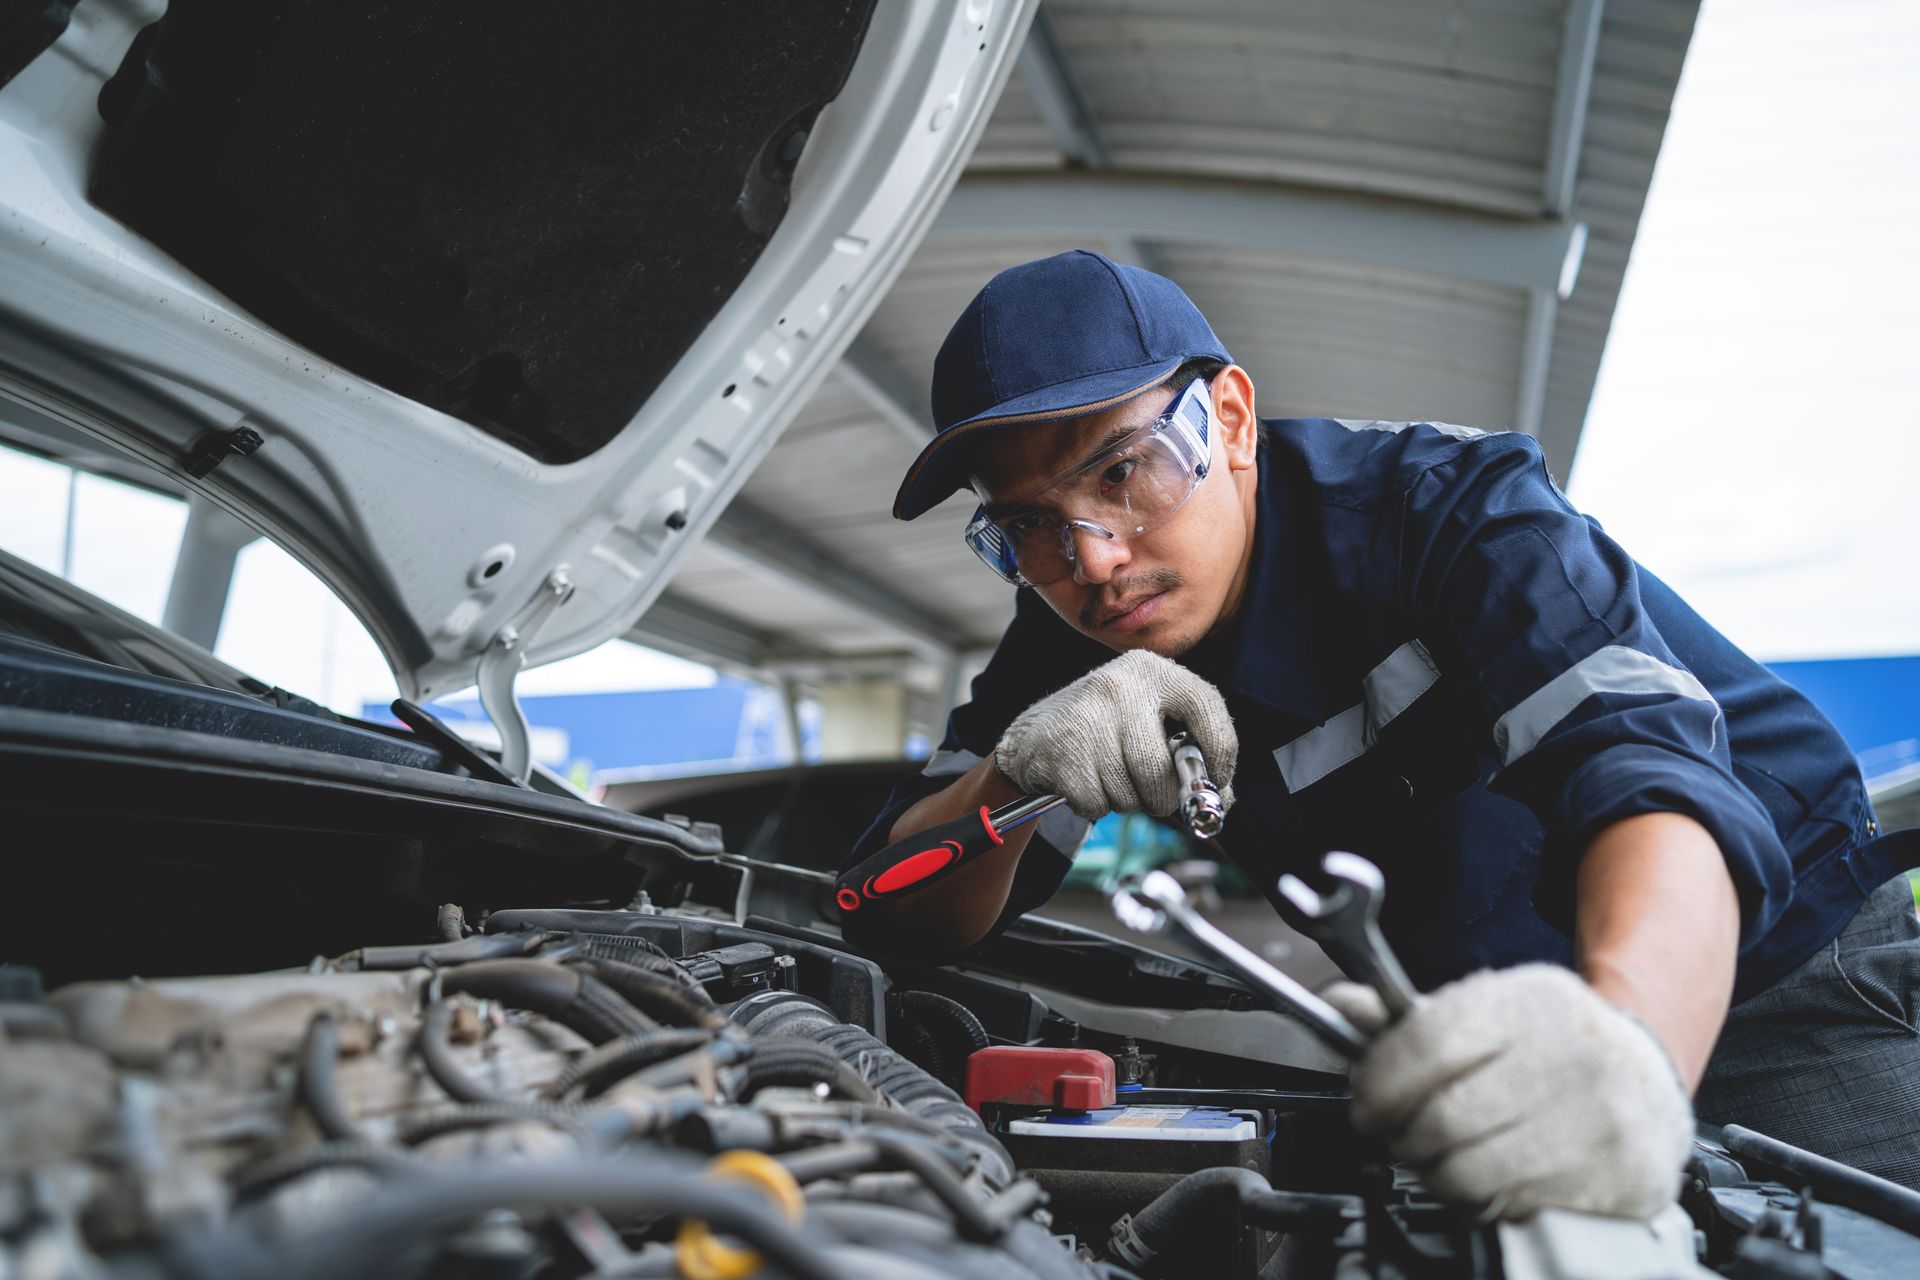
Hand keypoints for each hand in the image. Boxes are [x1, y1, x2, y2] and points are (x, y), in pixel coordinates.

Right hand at [994, 651, 1236, 820]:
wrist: (1035, 735)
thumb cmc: (1108, 733)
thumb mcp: (1151, 724)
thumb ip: (1192, 758)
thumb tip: (1221, 802)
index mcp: (1151, 671)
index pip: (1206, 707)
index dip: (1221, 752)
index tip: (1217, 779)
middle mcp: (1119, 686)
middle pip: (1160, 769)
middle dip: (1163, 797)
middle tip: (1154, 795)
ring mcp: (1087, 717)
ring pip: (1129, 793)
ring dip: (1126, 802)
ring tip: (1111, 777)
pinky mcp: (1062, 751)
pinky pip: (1097, 805)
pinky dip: (1097, 806)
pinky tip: (1086, 781)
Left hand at [1324, 964, 1693, 1219]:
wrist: (1650, 1083)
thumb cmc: (1553, 1048)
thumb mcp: (1489, 1012)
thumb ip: (1413, 1019)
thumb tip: (1340, 1006)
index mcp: (1531, 1000)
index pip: (1428, 1043)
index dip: (1380, 1083)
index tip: (1364, 1104)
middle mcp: (1572, 1054)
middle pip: (1444, 1116)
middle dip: (1401, 1136)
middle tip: (1396, 1137)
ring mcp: (1599, 1118)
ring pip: (1471, 1170)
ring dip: (1434, 1174)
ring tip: (1438, 1160)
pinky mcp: (1618, 1176)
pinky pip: (1512, 1204)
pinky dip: (1481, 1200)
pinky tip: (1487, 1178)